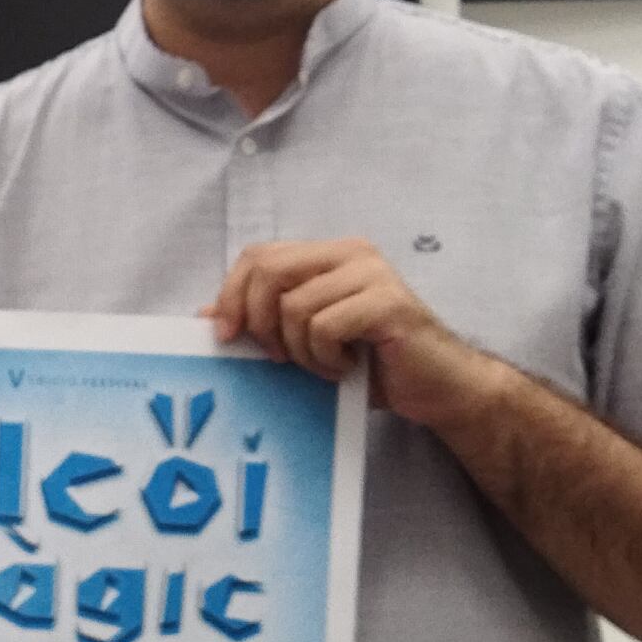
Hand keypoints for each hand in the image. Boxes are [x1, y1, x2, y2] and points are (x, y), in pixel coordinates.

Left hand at [207, 239, 502, 431]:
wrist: (437, 388)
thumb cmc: (372, 366)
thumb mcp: (306, 343)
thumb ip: (263, 322)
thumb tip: (204, 314)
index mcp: (329, 254)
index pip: (258, 256)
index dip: (232, 294)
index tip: (228, 336)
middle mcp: (351, 253)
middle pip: (268, 270)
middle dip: (259, 321)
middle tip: (279, 358)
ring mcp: (372, 274)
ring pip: (294, 306)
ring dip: (300, 350)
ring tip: (327, 365)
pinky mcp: (388, 302)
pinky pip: (324, 326)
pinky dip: (324, 358)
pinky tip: (346, 368)